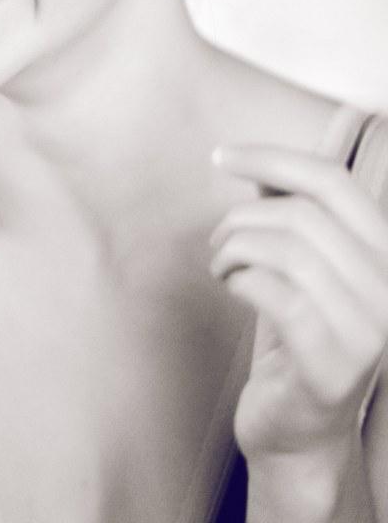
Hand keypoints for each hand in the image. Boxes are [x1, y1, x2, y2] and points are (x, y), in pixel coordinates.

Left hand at [209, 144, 387, 461]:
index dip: (272, 158)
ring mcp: (369, 332)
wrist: (298, 433)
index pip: (333, 181)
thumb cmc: (295, 336)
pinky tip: (232, 289)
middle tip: (217, 242)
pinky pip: (276, 294)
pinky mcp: (333, 366)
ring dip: (235, 249)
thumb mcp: (299, 264)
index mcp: (386, 254)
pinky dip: (240, 281)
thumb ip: (290, 214)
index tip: (222, 155)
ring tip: (221, 266)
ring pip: (288, 250)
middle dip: (242, 218)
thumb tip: (259, 166)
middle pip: (302, 215)